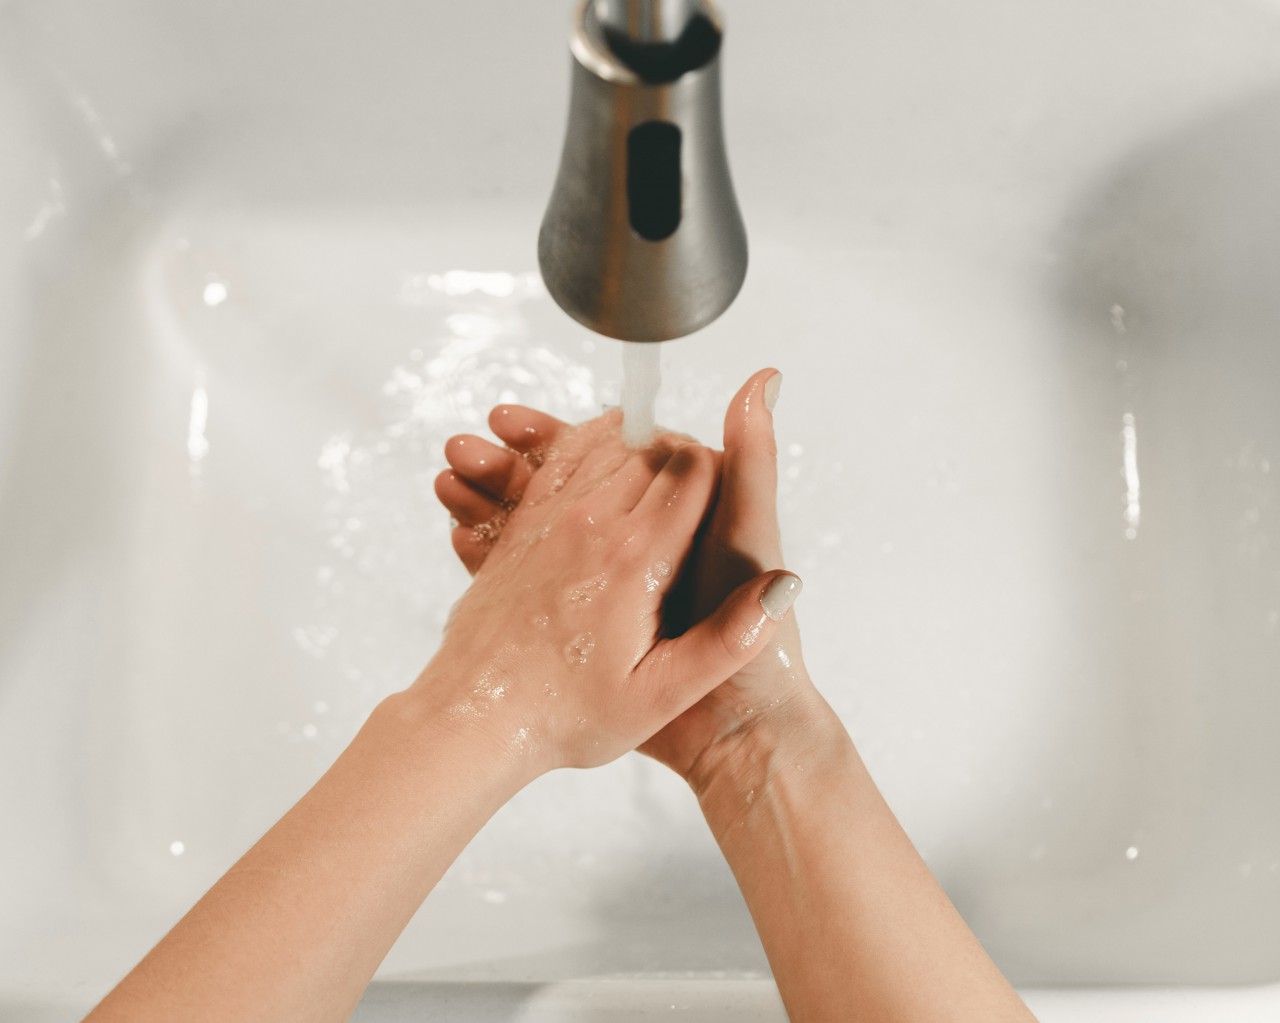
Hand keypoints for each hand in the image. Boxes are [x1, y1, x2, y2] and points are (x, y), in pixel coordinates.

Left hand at [423, 408, 797, 777]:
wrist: (475, 718)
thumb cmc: (568, 716)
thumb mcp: (660, 696)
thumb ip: (728, 642)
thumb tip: (782, 587)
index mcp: (636, 560)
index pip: (695, 470)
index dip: (721, 470)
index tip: (727, 496)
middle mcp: (591, 525)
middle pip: (652, 448)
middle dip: (682, 459)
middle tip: (697, 493)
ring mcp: (550, 520)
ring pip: (605, 446)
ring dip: (636, 450)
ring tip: (657, 478)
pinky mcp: (521, 528)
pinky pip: (558, 461)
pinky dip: (585, 451)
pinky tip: (602, 470)